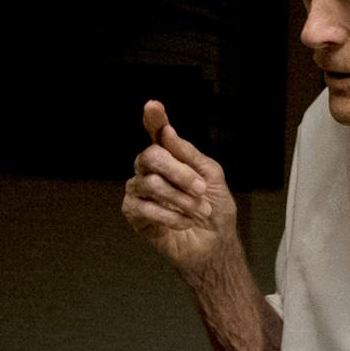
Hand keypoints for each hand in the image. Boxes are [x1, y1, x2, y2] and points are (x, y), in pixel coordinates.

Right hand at [122, 101, 240, 280]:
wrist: (215, 245)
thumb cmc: (215, 210)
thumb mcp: (212, 176)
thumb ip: (190, 155)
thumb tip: (167, 134)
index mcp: (170, 157)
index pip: (157, 133)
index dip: (153, 118)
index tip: (153, 106)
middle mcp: (150, 170)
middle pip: (150, 156)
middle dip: (180, 173)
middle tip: (201, 189)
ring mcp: (139, 191)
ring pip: (150, 184)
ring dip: (181, 199)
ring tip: (198, 211)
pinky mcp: (134, 214)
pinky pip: (145, 208)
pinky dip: (171, 217)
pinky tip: (184, 223)